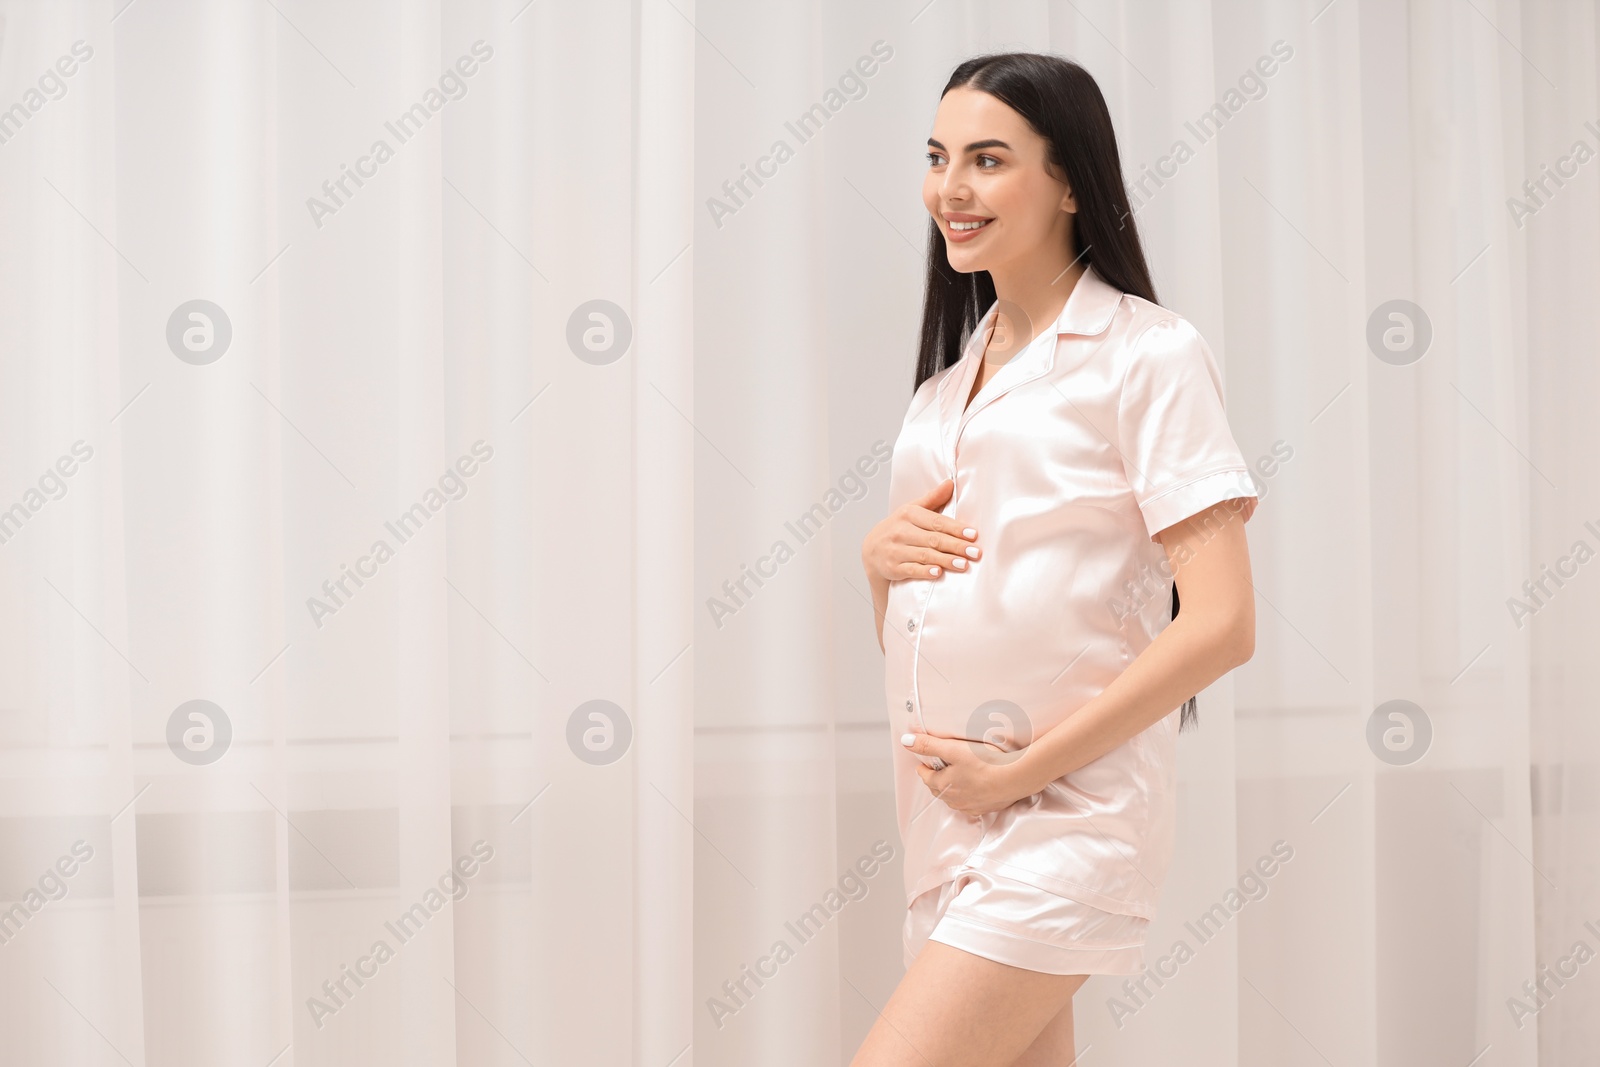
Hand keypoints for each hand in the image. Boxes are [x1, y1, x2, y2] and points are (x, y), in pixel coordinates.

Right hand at [861, 478, 980, 581]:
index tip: (973, 535)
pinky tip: (938, 573)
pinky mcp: (892, 567)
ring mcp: (896, 550)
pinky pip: (910, 570)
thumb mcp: (911, 510)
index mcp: (908, 515)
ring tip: (964, 564)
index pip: (936, 522)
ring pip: (924, 555)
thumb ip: (932, 499)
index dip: (955, 528)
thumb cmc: (898, 528)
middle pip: (933, 539)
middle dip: (956, 546)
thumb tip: (950, 483)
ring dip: (946, 560)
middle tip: (976, 552)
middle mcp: (901, 531)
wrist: (871, 550)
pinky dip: (924, 572)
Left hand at [900, 731, 1036, 816]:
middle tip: (935, 771)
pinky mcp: (988, 807)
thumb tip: (906, 741)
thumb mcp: (953, 748)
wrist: (1016, 777)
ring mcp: (972, 805)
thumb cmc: (986, 762)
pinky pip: (971, 805)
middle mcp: (956, 799)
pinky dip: (967, 798)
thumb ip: (929, 744)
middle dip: (934, 781)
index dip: (923, 769)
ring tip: (952, 782)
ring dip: (950, 791)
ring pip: (954, 800)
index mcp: (945, 784)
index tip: (922, 764)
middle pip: (939, 790)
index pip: (926, 777)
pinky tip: (972, 793)